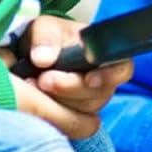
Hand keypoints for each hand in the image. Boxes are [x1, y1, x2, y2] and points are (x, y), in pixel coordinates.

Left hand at [0, 15, 133, 139]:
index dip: (110, 76)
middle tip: (43, 80)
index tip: (89, 79)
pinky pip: (71, 123)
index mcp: (104, 55)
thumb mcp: (44, 28)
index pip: (122, 69)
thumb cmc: (46, 38)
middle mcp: (102, 80)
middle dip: (71, 89)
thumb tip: (43, 59)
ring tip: (32, 85)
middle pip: (101, 94)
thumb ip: (46, 38)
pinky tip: (36, 101)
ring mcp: (89, 100)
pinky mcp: (74, 116)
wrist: (29, 57)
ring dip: (59, 102)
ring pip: (86, 111)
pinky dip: (53, 114)